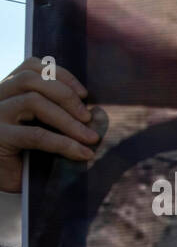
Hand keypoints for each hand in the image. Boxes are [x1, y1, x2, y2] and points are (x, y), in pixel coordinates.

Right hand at [0, 58, 99, 193]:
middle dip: (66, 96)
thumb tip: (98, 113)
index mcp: (7, 89)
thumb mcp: (44, 128)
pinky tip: (82, 154)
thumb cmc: (28, 154)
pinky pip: (35, 135)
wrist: (4, 180)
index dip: (61, 76)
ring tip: (90, 138)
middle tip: (88, 118)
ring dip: (68, 119)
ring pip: (33, 101)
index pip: (31, 66)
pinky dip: (63, 143)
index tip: (85, 94)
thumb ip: (61, 114)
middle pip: (31, 80)